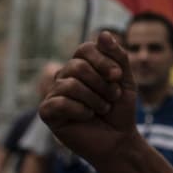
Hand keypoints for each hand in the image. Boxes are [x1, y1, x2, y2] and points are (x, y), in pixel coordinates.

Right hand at [40, 32, 137, 166]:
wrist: (119, 139)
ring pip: (70, 84)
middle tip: (112, 97)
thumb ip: (117, 56)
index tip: (118, 77)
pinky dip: (80, 111)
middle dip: (101, 84)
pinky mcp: (47, 112)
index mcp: (82, 66)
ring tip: (102, 109)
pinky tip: (87, 117)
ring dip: (94, 99)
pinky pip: (58, 103)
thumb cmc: (120, 109)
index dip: (103, 61)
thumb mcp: (125, 80)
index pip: (85, 49)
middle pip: (77, 66)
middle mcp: (65, 77)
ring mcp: (54, 94)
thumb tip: (103, 33)